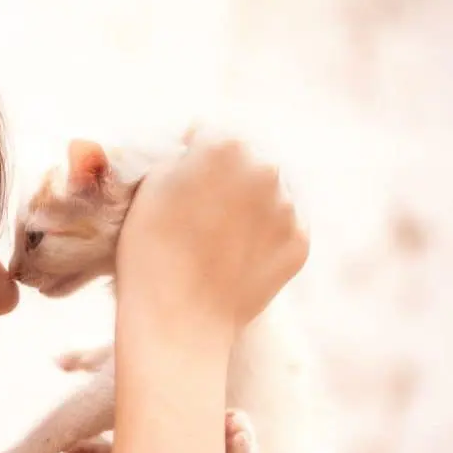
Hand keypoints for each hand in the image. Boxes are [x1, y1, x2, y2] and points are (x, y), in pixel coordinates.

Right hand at [116, 127, 308, 326]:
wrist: (177, 318)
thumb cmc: (151, 251)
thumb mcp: (151, 186)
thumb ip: (183, 157)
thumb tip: (199, 152)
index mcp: (226, 145)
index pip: (210, 133)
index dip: (191, 152)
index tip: (181, 175)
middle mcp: (267, 168)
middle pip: (247, 159)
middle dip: (227, 175)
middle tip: (201, 207)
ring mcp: (289, 207)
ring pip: (268, 192)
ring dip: (248, 203)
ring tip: (218, 236)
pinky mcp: (300, 242)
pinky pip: (282, 225)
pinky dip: (263, 233)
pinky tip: (235, 254)